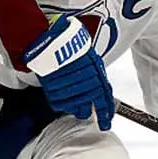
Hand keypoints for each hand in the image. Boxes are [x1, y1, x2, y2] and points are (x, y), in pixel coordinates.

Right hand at [23, 15, 113, 129]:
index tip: (107, 122)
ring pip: (75, 104)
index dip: (106, 111)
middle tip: (86, 116)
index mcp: (96, 70)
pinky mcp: (54, 87)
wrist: (50, 36)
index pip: (104, 96)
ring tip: (75, 107)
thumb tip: (99, 88)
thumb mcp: (87, 55)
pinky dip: (62, 104)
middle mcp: (85, 78)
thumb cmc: (69, 41)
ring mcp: (70, 83)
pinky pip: (60, 103)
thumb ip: (94, 72)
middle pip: (88, 101)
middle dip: (87, 110)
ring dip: (75, 107)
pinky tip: (63, 101)